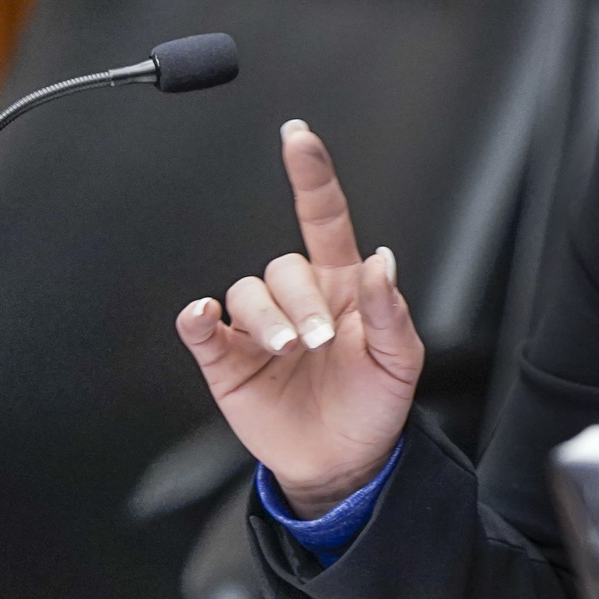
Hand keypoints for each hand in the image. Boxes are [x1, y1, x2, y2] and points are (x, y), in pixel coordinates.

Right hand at [176, 121, 422, 517]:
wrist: (345, 461)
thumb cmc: (375, 402)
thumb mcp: (401, 359)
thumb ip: (391, 310)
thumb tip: (382, 260)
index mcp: (342, 286)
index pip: (324, 218)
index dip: (311, 176)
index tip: (298, 137)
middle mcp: (297, 298)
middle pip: (283, 266)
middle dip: (299, 301)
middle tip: (316, 343)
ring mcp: (259, 328)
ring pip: (243, 291)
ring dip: (264, 316)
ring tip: (287, 350)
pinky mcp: (226, 360)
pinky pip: (201, 327)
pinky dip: (197, 318)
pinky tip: (205, 319)